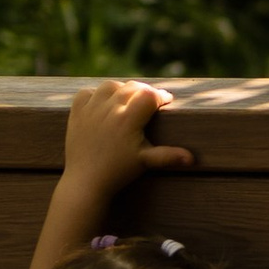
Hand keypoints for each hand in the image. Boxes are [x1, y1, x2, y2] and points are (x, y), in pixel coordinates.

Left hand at [61, 80, 194, 197]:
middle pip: (132, 87)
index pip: (149, 95)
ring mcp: (91, 110)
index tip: (167, 100)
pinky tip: (104, 102)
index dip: (161, 96)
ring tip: (129, 98)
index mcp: (128, 119)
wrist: (86, 182)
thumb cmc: (118, 172)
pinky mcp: (76, 114)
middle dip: (144, 91)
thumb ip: (168, 156)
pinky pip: (86, 93)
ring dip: (121, 88)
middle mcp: (109, 110)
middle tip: (151, 99)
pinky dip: (96, 94)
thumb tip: (192, 158)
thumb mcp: (145, 162)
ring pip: (109, 86)